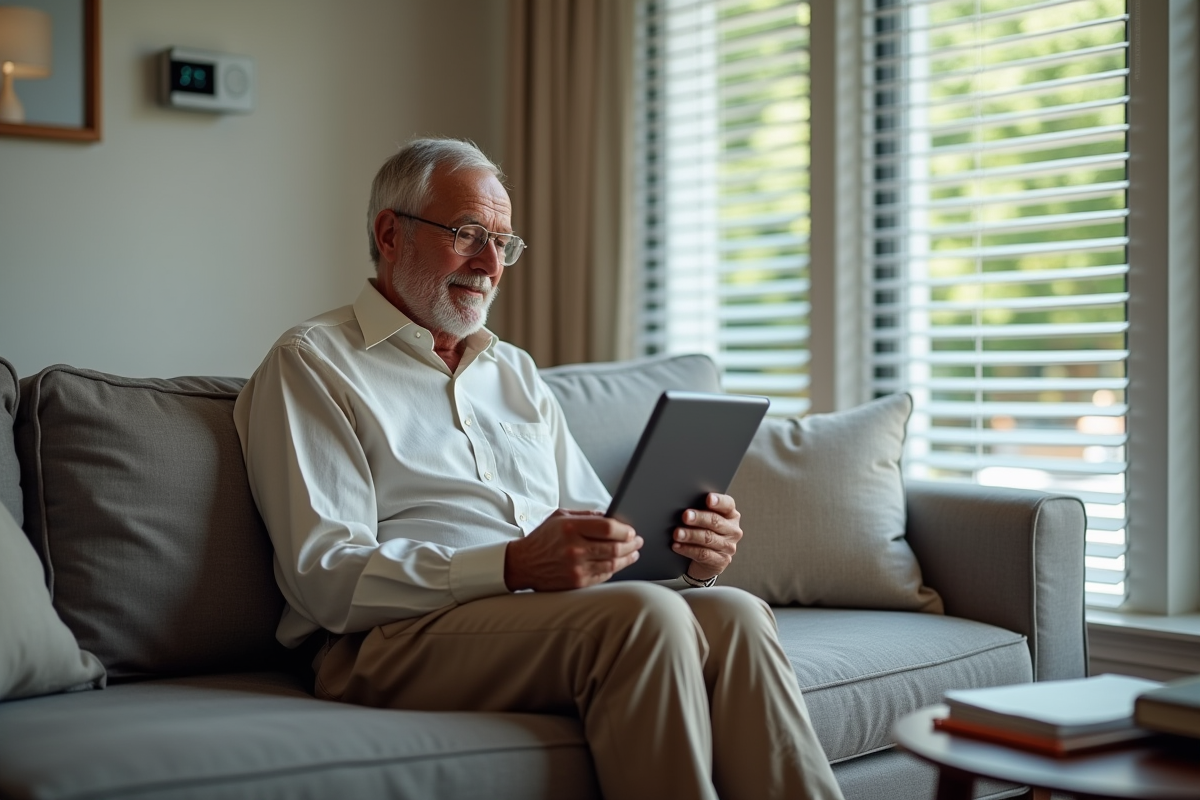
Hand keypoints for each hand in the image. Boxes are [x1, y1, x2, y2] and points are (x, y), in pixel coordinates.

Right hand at [504, 509, 642, 591]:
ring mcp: (576, 568)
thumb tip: (610, 516)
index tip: (631, 531)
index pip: (608, 528)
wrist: (522, 564)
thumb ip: (586, 515)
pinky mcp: (577, 583)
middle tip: (638, 541)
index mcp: (570, 528)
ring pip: (612, 563)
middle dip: (631, 544)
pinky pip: (603, 576)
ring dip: (627, 558)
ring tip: (633, 553)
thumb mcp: (559, 517)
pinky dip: (614, 569)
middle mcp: (574, 549)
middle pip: (614, 547)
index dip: (625, 530)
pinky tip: (619, 564)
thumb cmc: (542, 539)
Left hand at [671, 493, 742, 581]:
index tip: (708, 499)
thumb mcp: (703, 519)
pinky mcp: (721, 561)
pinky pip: (703, 554)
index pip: (727, 504)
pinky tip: (677, 546)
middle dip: (699, 518)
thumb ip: (699, 510)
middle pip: (715, 521)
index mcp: (730, 514)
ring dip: (691, 535)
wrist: (705, 560)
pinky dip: (688, 549)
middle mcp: (732, 530)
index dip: (718, 501)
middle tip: (685, 516)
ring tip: (677, 533)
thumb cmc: (702, 532)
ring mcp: (728, 547)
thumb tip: (682, 504)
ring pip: (708, 538)